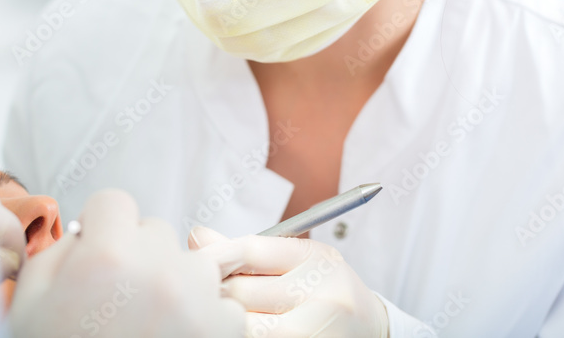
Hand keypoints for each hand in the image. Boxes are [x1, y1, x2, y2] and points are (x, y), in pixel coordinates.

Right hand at [10, 189, 244, 336]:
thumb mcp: (30, 304)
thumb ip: (58, 254)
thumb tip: (86, 231)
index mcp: (104, 256)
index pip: (115, 203)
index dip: (102, 229)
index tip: (100, 255)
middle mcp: (156, 269)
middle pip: (155, 232)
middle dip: (139, 256)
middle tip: (121, 299)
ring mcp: (195, 299)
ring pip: (193, 263)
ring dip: (176, 283)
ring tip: (150, 324)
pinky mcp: (222, 331)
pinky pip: (223, 304)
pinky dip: (206, 319)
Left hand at [190, 226, 387, 337]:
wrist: (368, 329)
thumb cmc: (321, 290)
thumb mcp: (294, 261)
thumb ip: (246, 251)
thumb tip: (196, 235)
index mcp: (318, 259)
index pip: (252, 250)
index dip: (216, 253)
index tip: (195, 258)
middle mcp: (324, 295)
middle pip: (242, 291)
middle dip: (215, 290)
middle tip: (200, 291)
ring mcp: (317, 331)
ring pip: (244, 324)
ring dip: (223, 318)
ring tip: (213, 313)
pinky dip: (240, 332)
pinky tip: (234, 326)